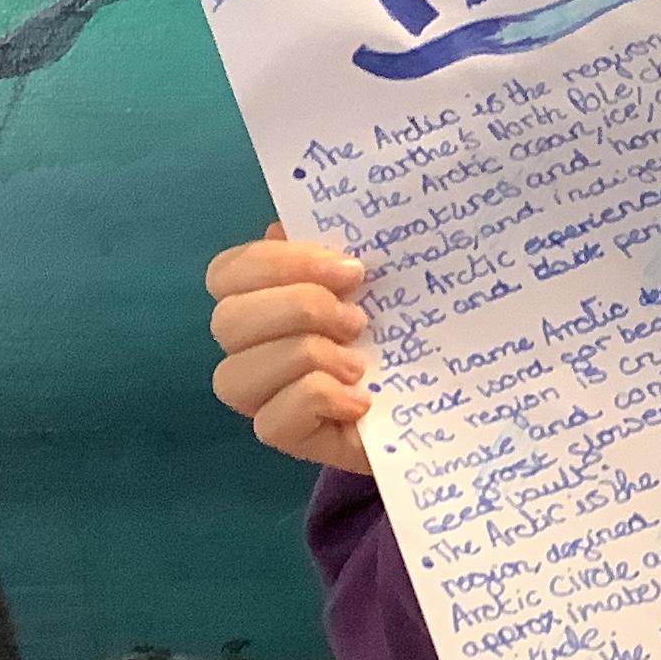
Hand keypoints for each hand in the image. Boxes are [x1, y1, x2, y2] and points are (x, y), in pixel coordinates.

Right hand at [205, 222, 374, 473]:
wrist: (432, 394)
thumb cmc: (396, 328)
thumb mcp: (377, 280)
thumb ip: (334, 248)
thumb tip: (288, 223)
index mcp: (258, 296)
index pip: (228, 271)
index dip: (280, 263)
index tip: (350, 269)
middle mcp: (246, 346)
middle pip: (228, 320)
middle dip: (299, 309)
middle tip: (358, 319)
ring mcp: (258, 395)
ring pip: (239, 373)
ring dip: (309, 357)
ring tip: (359, 364)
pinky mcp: (281, 436)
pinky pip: (271, 421)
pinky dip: (322, 400)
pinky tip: (361, 400)